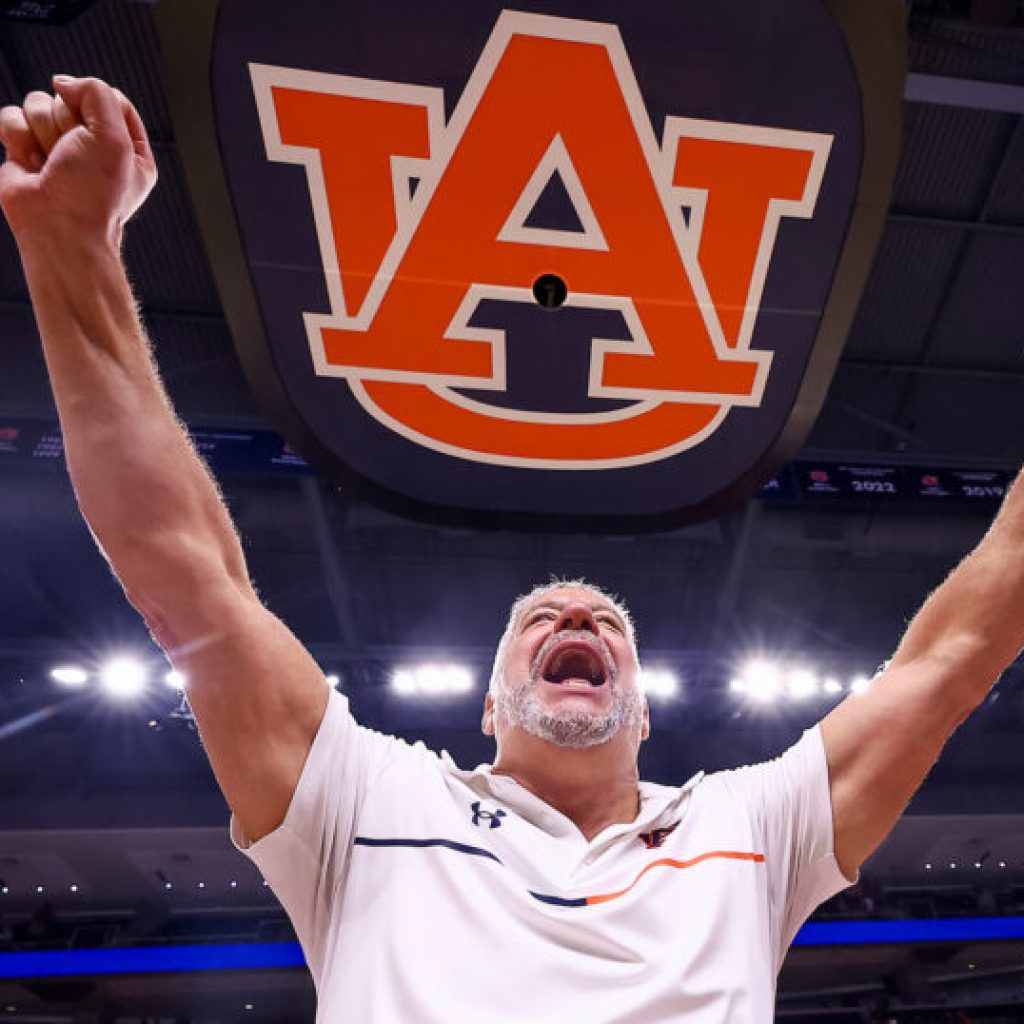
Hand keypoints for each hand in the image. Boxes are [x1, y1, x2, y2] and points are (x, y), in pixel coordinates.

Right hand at [0, 76, 156, 249]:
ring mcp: (55, 146)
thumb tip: (63, 83)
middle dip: (67, 123)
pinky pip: (11, 116)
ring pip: (37, 102)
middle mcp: (91, 144)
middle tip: (72, 156)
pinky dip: (18, 137)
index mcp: (126, 145)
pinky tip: (32, 164)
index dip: (98, 106)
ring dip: (42, 131)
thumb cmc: (93, 194)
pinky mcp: (24, 149)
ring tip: (52, 164)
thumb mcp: (115, 136)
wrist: (59, 229)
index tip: (97, 132)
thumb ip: (96, 92)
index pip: (109, 97)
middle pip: (68, 97)